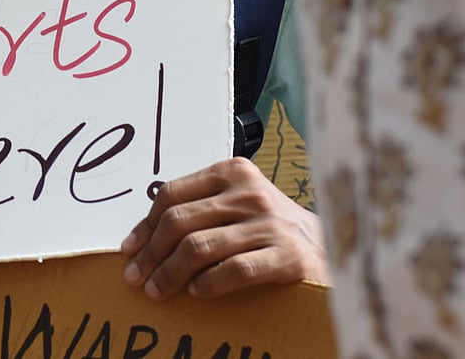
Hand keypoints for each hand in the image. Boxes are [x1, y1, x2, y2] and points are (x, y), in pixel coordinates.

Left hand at [120, 158, 329, 299]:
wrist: (335, 250)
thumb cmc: (274, 230)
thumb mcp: (237, 205)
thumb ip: (200, 210)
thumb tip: (143, 238)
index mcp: (232, 172)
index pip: (171, 195)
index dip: (144, 226)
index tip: (129, 250)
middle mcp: (250, 193)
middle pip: (179, 222)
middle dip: (151, 254)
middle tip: (136, 278)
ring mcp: (271, 223)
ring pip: (199, 247)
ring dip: (170, 274)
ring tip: (157, 291)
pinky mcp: (288, 256)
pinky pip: (234, 269)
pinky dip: (209, 283)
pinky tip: (197, 292)